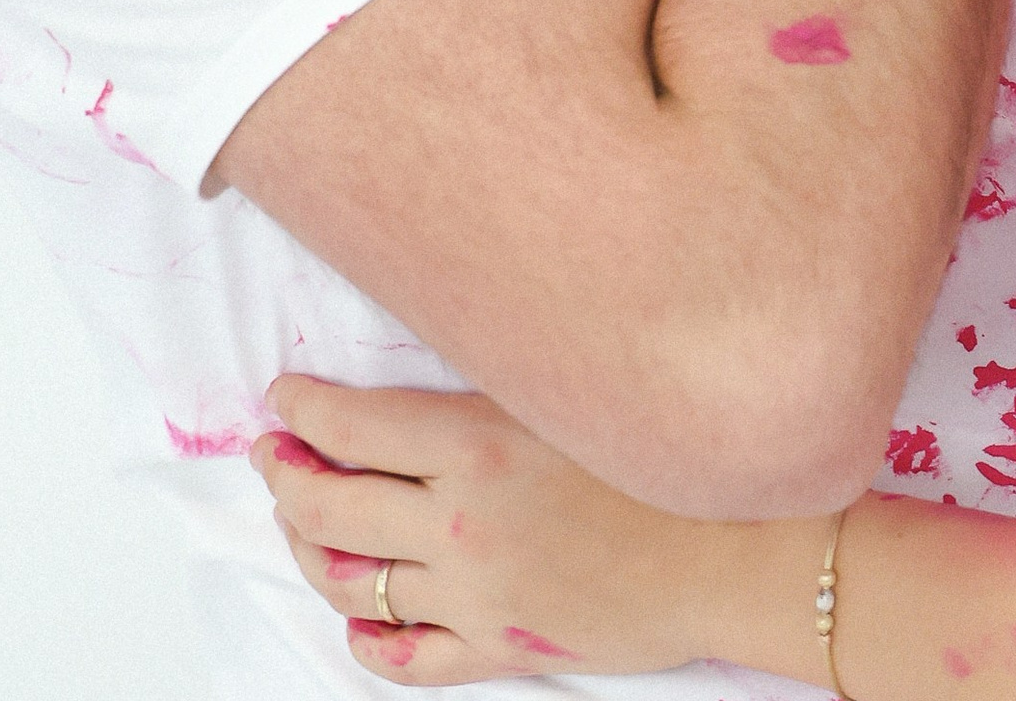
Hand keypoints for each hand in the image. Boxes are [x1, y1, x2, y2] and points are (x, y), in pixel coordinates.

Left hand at [251, 375, 803, 684]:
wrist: (743, 548)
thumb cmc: (674, 455)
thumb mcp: (582, 390)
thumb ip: (504, 378)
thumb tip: (443, 357)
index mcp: (479, 443)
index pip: (351, 425)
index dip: (303, 411)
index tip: (283, 399)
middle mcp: (460, 521)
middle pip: (330, 506)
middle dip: (286, 477)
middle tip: (272, 455)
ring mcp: (474, 594)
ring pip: (351, 582)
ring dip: (310, 550)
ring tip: (300, 523)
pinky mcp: (499, 647)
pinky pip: (403, 659)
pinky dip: (366, 638)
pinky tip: (358, 617)